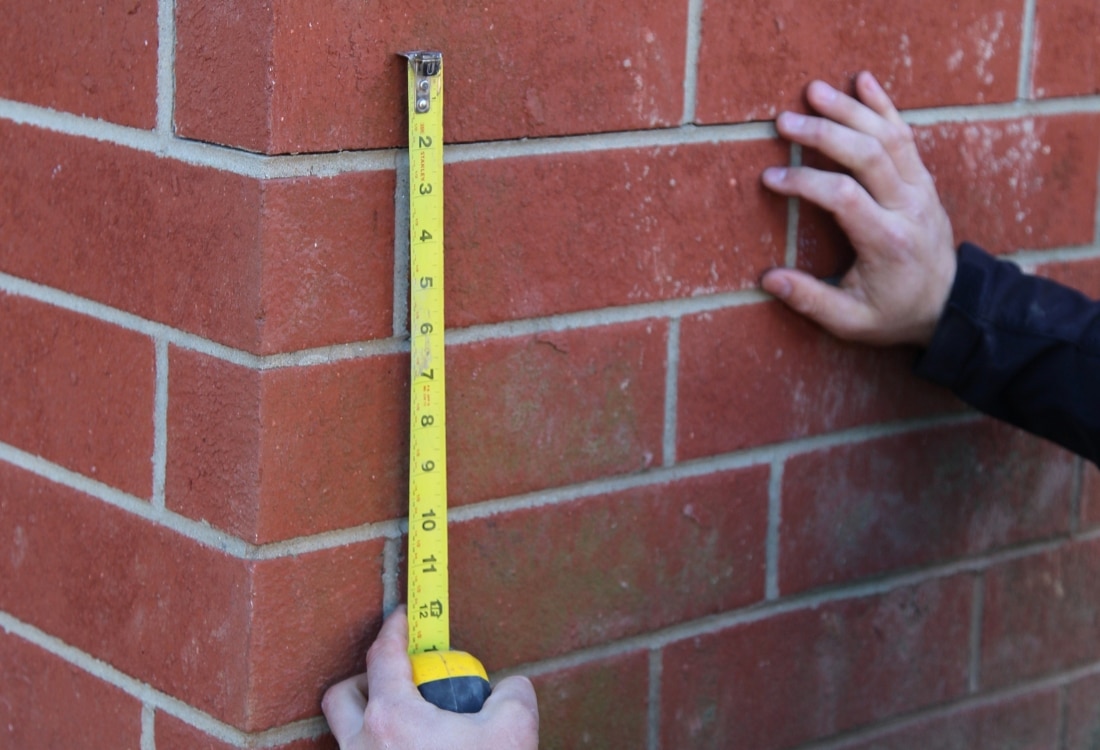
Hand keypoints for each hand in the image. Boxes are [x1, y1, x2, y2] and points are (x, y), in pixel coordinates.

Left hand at [322, 607, 538, 749]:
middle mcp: (361, 748)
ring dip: (370, 721)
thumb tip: (508, 689)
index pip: (383, 655)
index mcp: (391, 718)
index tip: (405, 617)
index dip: (395, 629)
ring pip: (348, 737)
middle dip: (366, 680)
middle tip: (401, 681)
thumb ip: (513, 696)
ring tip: (411, 728)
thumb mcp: (515, 734)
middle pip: (343, 696)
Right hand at [760, 72, 956, 346]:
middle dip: (824, 133)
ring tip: (814, 90)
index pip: (844, 197)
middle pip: (868, 155)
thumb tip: (768, 280)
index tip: (770, 177)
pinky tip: (862, 81)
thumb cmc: (894, 314)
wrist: (951, 305)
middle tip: (784, 121)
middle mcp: (909, 207)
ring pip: (888, 136)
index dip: (804, 182)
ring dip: (849, 109)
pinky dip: (883, 105)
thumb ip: (810, 300)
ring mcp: (921, 189)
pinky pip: (905, 135)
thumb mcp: (851, 321)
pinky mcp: (923, 180)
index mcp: (888, 241)